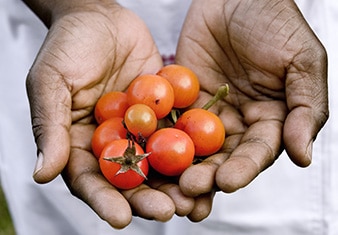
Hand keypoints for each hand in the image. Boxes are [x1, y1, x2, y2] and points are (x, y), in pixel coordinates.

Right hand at [25, 1, 183, 227]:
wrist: (100, 17)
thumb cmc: (68, 47)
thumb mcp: (51, 82)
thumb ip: (51, 126)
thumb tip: (41, 173)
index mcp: (81, 143)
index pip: (90, 180)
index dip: (103, 200)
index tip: (119, 218)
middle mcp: (113, 143)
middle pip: (130, 179)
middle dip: (147, 198)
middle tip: (167, 212)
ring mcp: (141, 130)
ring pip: (159, 163)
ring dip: (175, 183)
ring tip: (193, 199)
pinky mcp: (163, 114)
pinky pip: (179, 133)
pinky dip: (192, 150)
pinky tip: (209, 163)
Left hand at [176, 0, 327, 207]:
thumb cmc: (275, 24)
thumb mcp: (302, 62)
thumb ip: (306, 108)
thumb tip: (303, 156)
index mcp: (268, 121)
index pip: (256, 153)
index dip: (243, 169)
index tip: (227, 182)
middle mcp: (236, 124)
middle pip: (221, 158)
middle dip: (206, 177)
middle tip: (188, 191)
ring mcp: (207, 114)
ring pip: (194, 148)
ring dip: (181, 168)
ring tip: (168, 186)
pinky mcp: (182, 100)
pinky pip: (170, 121)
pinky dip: (160, 138)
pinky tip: (148, 153)